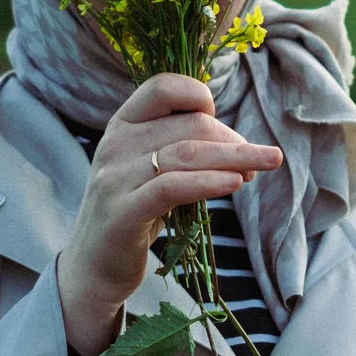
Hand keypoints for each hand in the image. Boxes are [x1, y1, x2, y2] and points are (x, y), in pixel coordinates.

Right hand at [56, 73, 283, 355]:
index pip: (163, 88)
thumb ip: (180, 148)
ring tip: (262, 166)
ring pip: (187, 154)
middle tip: (260, 159)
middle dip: (232, 139)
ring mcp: (115, 178)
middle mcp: (115, 144)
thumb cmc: (134, 212)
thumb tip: (237, 142)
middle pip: (189, 126)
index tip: (221, 122)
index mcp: (122, 125)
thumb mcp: (150, 170)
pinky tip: (235, 183)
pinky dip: (210, 182)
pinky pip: (173, 187)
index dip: (198, 96)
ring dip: (234, 158)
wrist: (93, 267)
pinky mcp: (122, 212)